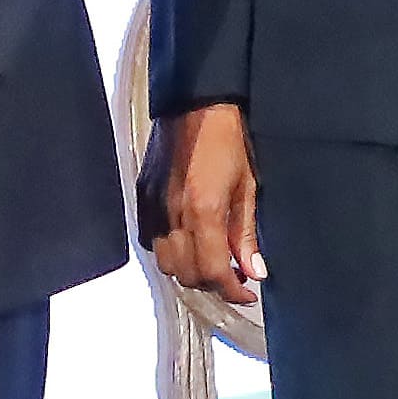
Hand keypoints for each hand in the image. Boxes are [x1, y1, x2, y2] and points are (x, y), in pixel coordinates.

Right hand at [149, 101, 260, 300]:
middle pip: (187, 274)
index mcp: (203, 211)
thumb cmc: (227, 139)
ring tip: (213, 261)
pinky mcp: (143, 199)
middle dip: (213, 283)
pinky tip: (189, 241)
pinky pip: (152, 242)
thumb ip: (246, 233)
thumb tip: (255, 270)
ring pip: (166, 263)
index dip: (232, 290)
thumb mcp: (248, 186)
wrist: (196, 105)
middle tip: (235, 277)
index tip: (248, 293)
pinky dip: (171, 252)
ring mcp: (153, 208)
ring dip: (190, 271)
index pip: (212, 271)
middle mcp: (173, 215)